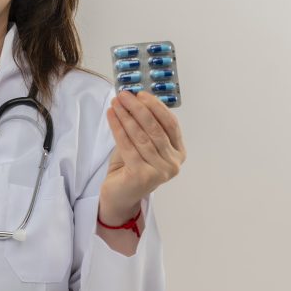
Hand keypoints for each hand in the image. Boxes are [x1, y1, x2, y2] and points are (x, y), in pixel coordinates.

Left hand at [98, 91, 185, 224]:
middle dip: (138, 108)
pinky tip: (112, 116)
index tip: (141, 94)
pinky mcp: (142, 176)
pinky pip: (128, 146)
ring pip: (141, 136)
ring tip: (115, 103)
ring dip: (126, 116)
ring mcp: (160, 172)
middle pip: (155, 128)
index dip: (156, 107)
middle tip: (124, 95)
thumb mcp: (141, 144)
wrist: (119, 196)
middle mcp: (173, 164)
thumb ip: (143, 126)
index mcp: (178, 153)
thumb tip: (134, 98)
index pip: (170, 124)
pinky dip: (118, 128)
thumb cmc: (130, 168)